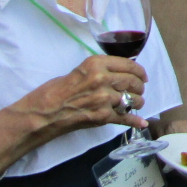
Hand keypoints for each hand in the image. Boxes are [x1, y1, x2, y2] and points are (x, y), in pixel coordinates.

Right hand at [13, 55, 149, 140]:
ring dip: (137, 103)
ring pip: (132, 100)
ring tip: (136, 104)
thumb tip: (118, 74)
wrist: (43, 113)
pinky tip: (142, 123)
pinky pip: (125, 118)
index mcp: (96, 64)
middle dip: (139, 87)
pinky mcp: (103, 116)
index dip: (139, 71)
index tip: (143, 76)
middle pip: (132, 82)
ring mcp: (104, 99)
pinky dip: (135, 121)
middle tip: (140, 90)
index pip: (128, 65)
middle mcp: (102, 79)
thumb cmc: (55, 90)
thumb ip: (100, 70)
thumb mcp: (79, 71)